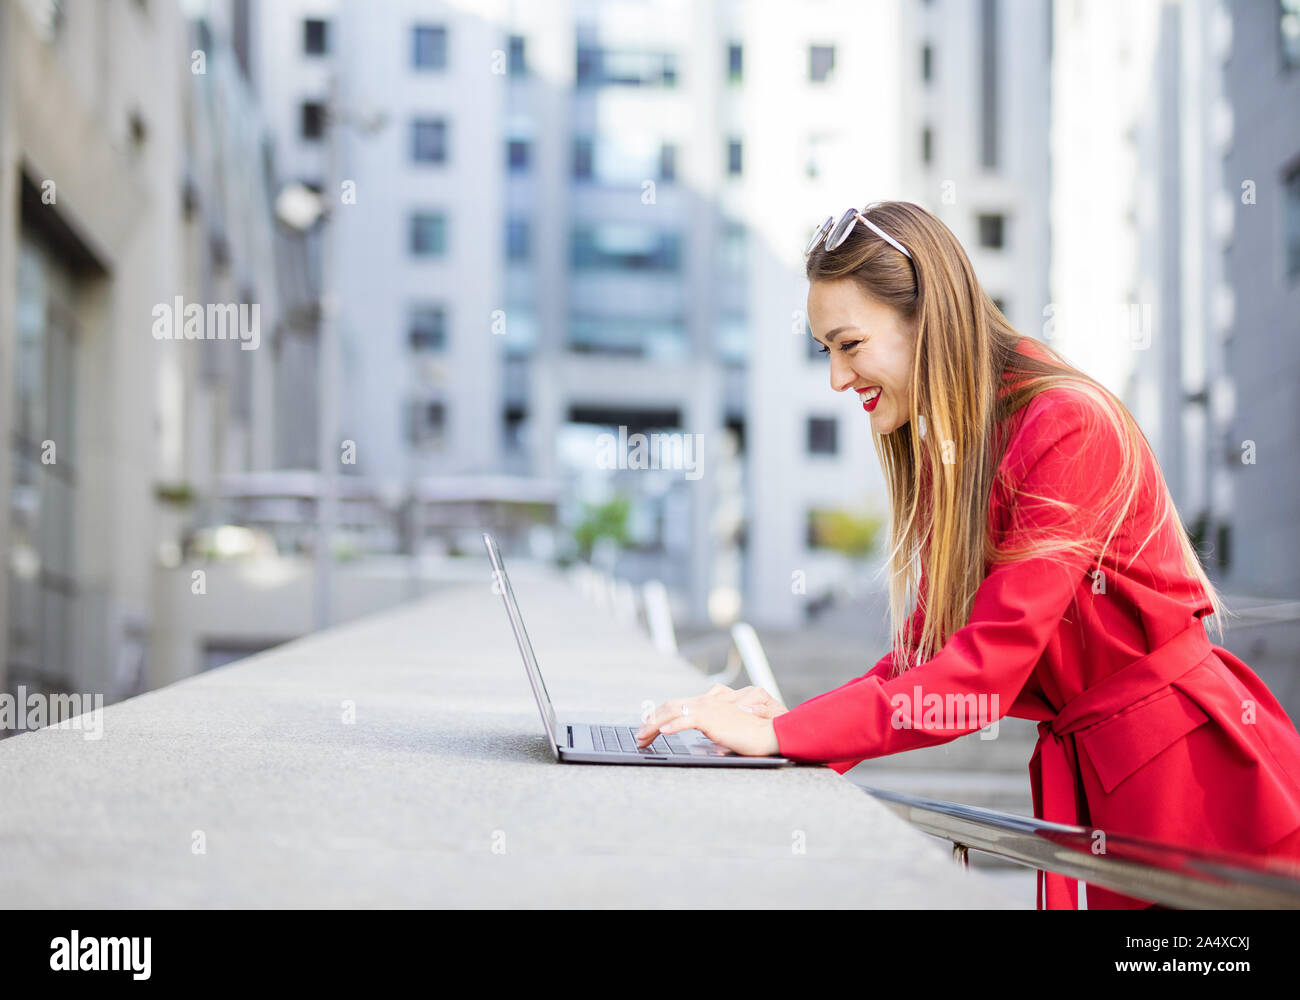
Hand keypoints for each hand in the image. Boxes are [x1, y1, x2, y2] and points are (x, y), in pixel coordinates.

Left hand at [635, 684, 785, 756]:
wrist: (771, 733)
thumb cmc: (753, 734)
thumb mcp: (727, 728)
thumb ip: (714, 726)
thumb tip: (704, 734)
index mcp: (709, 703)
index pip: (678, 705)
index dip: (661, 715)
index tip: (649, 727)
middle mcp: (707, 702)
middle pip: (671, 707)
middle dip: (651, 720)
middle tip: (640, 735)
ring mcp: (709, 709)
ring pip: (673, 712)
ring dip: (654, 724)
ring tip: (643, 736)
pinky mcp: (713, 720)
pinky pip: (687, 720)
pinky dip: (672, 725)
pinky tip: (662, 732)